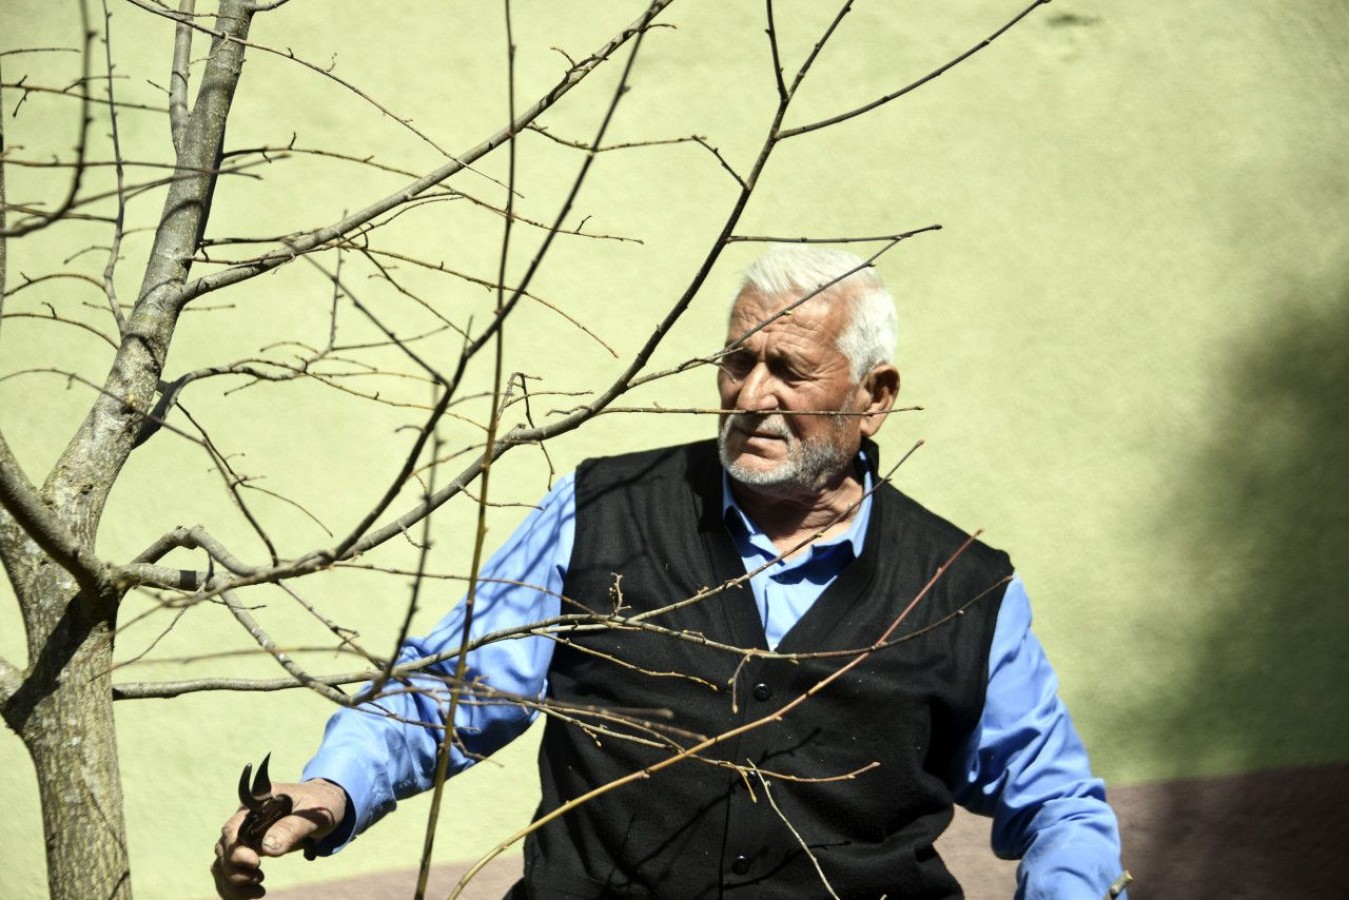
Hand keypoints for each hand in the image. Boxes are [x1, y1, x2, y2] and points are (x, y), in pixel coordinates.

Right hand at [212, 778, 346, 898]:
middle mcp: (245, 820)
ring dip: (233, 883)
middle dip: (235, 870)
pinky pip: (229, 872)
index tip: (255, 863)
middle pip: (223, 848)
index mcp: (257, 804)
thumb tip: (268, 848)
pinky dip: (234, 888)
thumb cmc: (321, 807)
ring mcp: (244, 837)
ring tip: (259, 890)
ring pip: (221, 863)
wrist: (325, 809)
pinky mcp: (247, 852)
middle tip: (259, 879)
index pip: (232, 828)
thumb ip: (292, 827)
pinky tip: (254, 893)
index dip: (235, 849)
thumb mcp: (315, 815)